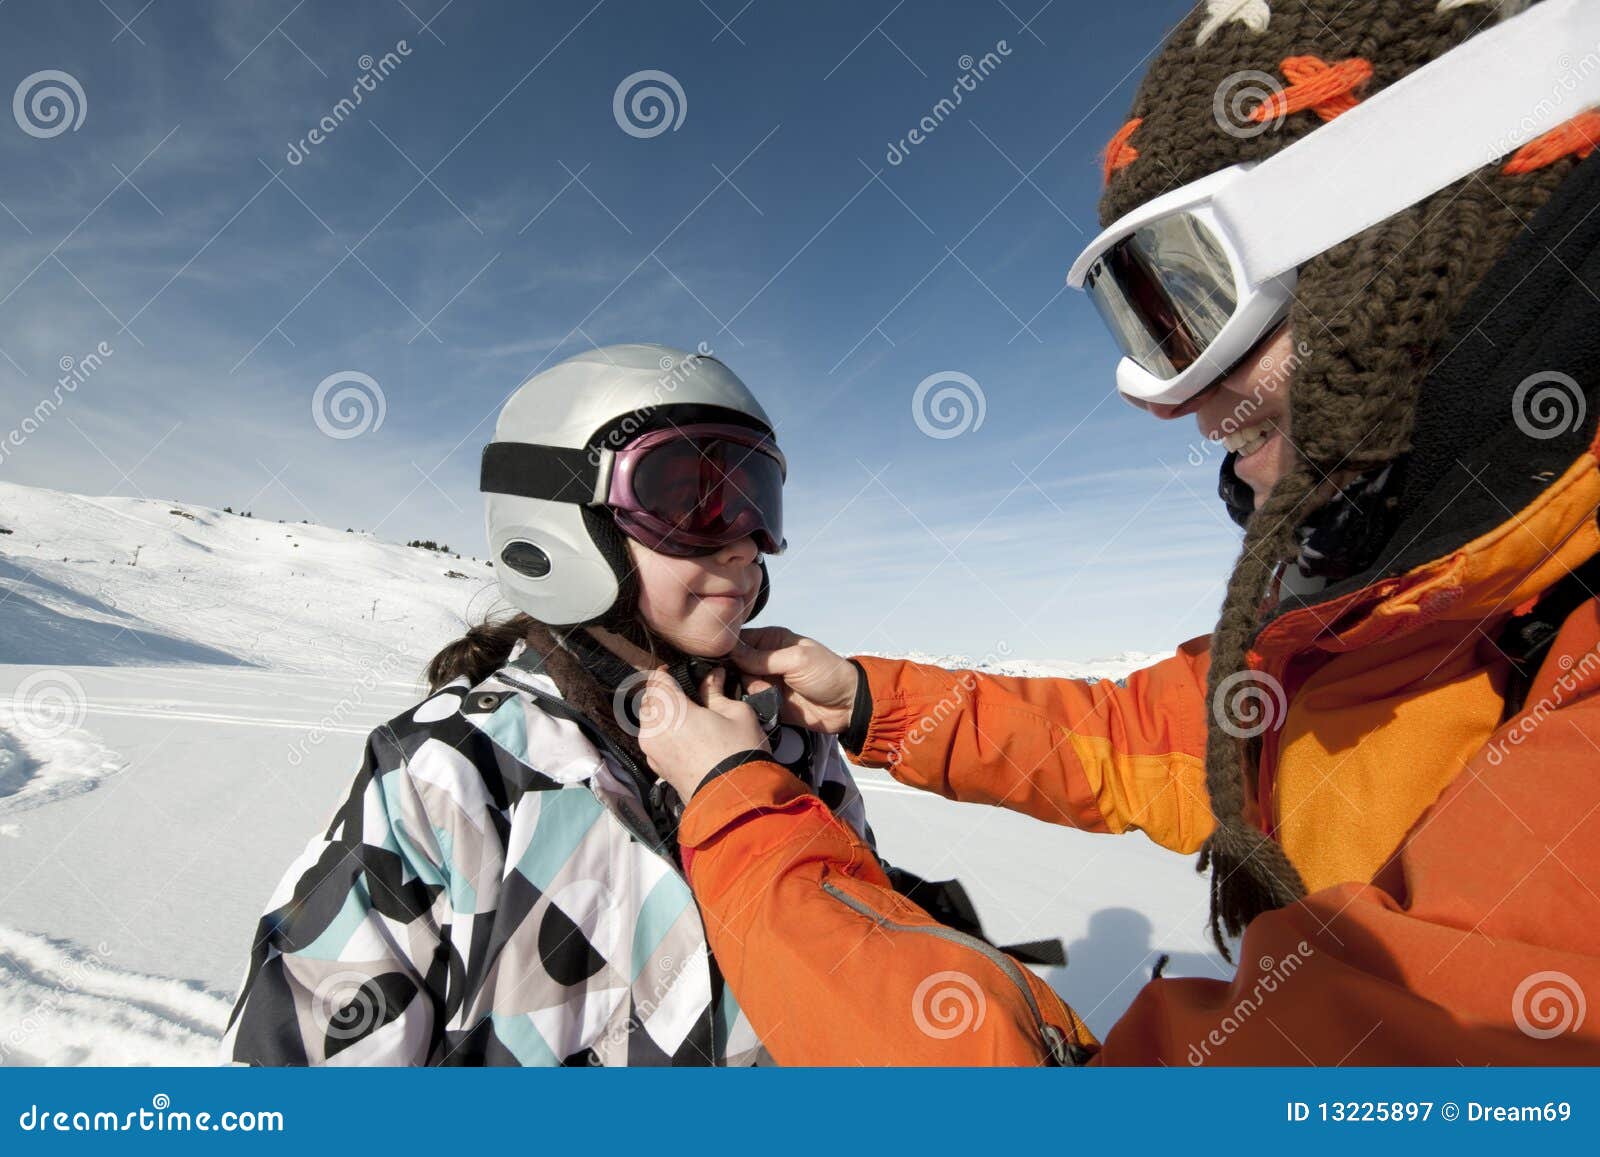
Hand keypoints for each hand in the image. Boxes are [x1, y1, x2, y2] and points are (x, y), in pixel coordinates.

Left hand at [635, 670, 769, 799]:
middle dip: (665, 692)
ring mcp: (652, 751)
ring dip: (663, 713)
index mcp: (669, 710)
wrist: (735, 801)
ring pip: (649, 720)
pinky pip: (654, 740)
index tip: (683, 672)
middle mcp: (653, 729)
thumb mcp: (737, 713)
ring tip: (689, 715)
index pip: (657, 679)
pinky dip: (664, 732)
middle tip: (689, 692)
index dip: (669, 671)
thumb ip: (717, 692)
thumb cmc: (738, 753)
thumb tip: (714, 676)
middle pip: (649, 699)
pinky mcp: (657, 768)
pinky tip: (686, 735)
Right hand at [730, 626, 858, 734]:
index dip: (724, 647)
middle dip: (734, 672)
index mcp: (770, 641)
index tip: (714, 657)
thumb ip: (762, 658)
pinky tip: (760, 704)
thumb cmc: (825, 673)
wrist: (846, 705)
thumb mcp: (796, 660)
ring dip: (747, 690)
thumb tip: (730, 652)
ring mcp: (765, 682)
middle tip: (745, 679)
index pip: (738, 639)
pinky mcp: (767, 702)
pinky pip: (748, 702)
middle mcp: (763, 660)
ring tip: (766, 693)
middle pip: (733, 664)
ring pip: (739, 684)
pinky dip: (751, 704)